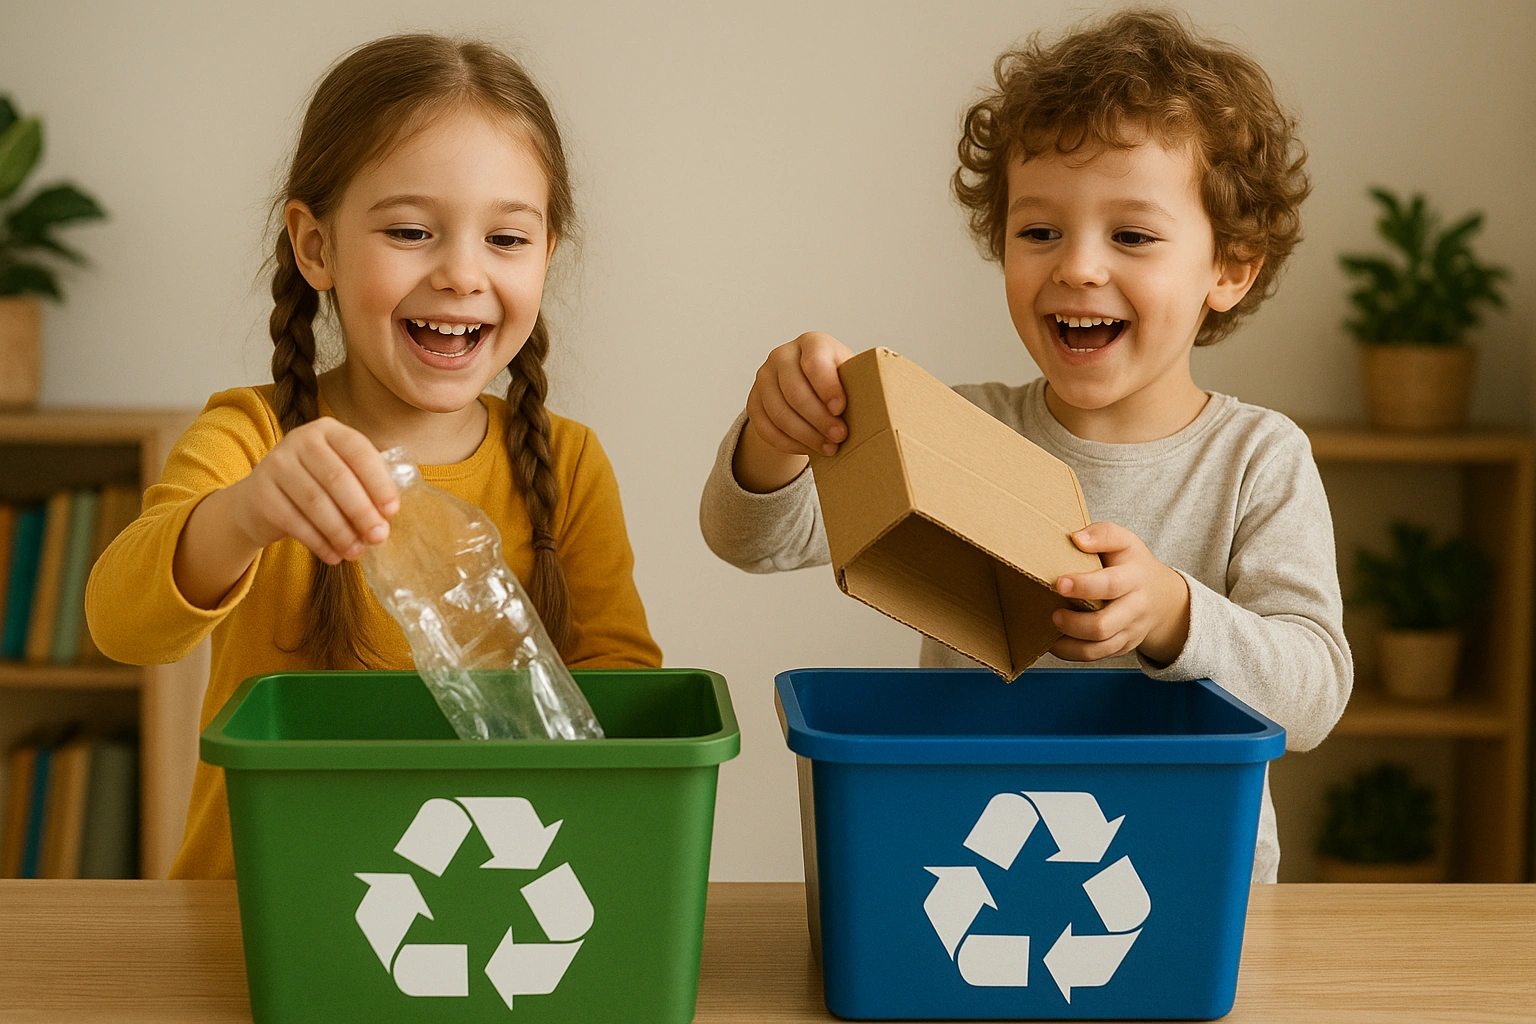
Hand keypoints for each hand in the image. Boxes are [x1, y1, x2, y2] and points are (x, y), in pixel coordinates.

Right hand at [228, 418, 399, 563]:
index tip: (392, 511)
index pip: (358, 450)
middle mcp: (300, 440)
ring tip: (357, 551)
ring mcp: (276, 464)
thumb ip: (365, 486)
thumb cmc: (314, 486)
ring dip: (341, 532)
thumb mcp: (340, 474)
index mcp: (328, 430)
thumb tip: (387, 516)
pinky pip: (295, 522)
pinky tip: (334, 555)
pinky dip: (319, 542)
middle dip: (362, 511)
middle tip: (379, 537)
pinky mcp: (260, 493)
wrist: (259, 500)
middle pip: (337, 478)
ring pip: (316, 502)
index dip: (378, 482)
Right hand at [733, 331, 854, 492]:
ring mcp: (764, 377)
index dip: (828, 388)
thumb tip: (897, 407)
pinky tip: (807, 450)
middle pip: (794, 391)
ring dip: (805, 435)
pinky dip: (788, 443)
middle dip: (818, 419)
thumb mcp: (850, 374)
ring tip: (828, 449)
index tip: (841, 410)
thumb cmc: (838, 380)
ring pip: (779, 412)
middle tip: (840, 438)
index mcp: (812, 343)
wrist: (807, 383)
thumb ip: (863, 383)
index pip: (815, 363)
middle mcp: (783, 355)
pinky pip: (765, 427)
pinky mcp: (754, 400)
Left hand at [1049, 522, 1190, 665]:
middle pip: (1103, 625)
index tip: (1059, 583)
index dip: (1084, 586)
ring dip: (1069, 642)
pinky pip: (1095, 656)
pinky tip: (1055, 641)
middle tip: (1053, 613)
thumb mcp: (1125, 541)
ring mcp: (1129, 631)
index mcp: (1134, 578)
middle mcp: (1135, 608)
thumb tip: (1077, 538)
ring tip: (1052, 626)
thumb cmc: (1133, 564)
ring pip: (1098, 647)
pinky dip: (1071, 652)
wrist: (1162, 597)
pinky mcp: (1122, 646)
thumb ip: (1103, 534)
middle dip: (1073, 623)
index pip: (1110, 584)